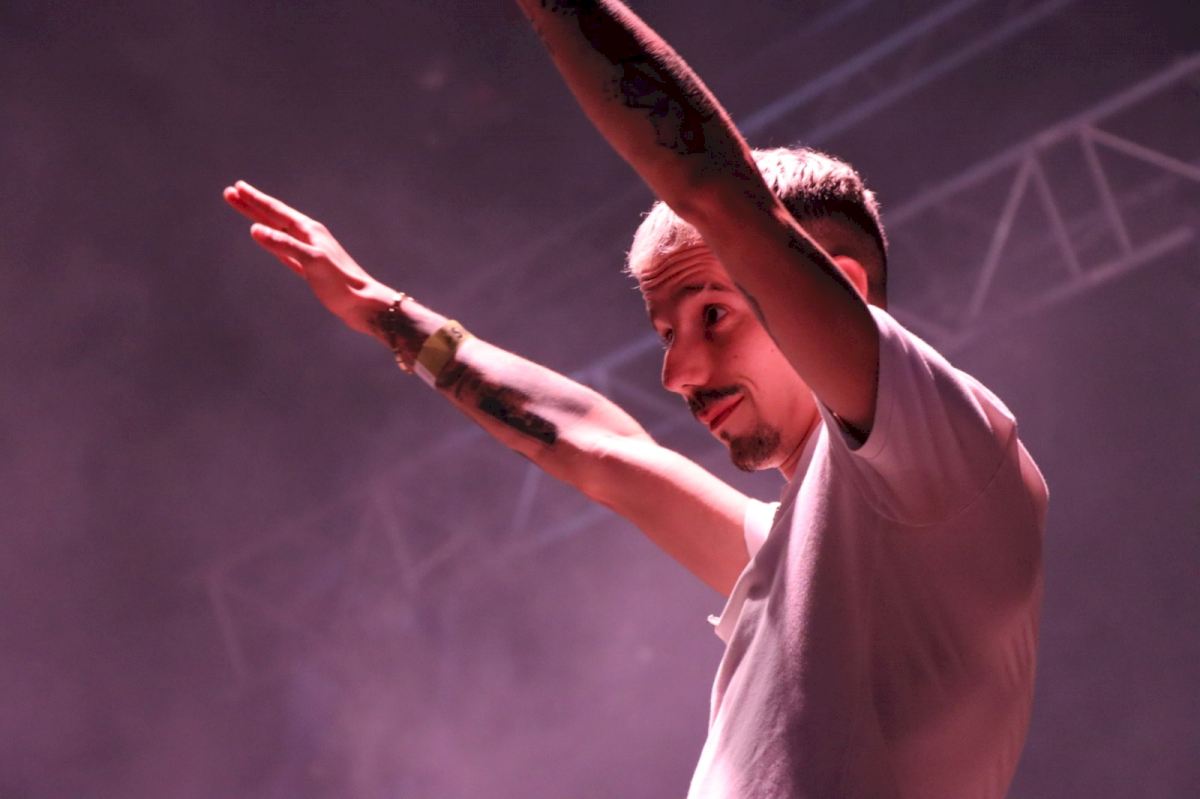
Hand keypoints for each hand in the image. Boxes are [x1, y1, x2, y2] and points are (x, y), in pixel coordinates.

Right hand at [223, 180, 394, 336]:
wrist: (363, 305)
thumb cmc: (341, 284)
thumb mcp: (312, 262)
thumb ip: (284, 245)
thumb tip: (255, 229)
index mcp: (310, 231)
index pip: (276, 211)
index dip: (256, 200)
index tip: (237, 187)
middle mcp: (309, 237)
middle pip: (274, 217)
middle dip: (252, 205)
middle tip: (230, 193)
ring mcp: (308, 251)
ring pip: (277, 231)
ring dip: (258, 221)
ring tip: (242, 210)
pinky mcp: (309, 268)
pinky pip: (284, 250)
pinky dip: (272, 242)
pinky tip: (266, 239)